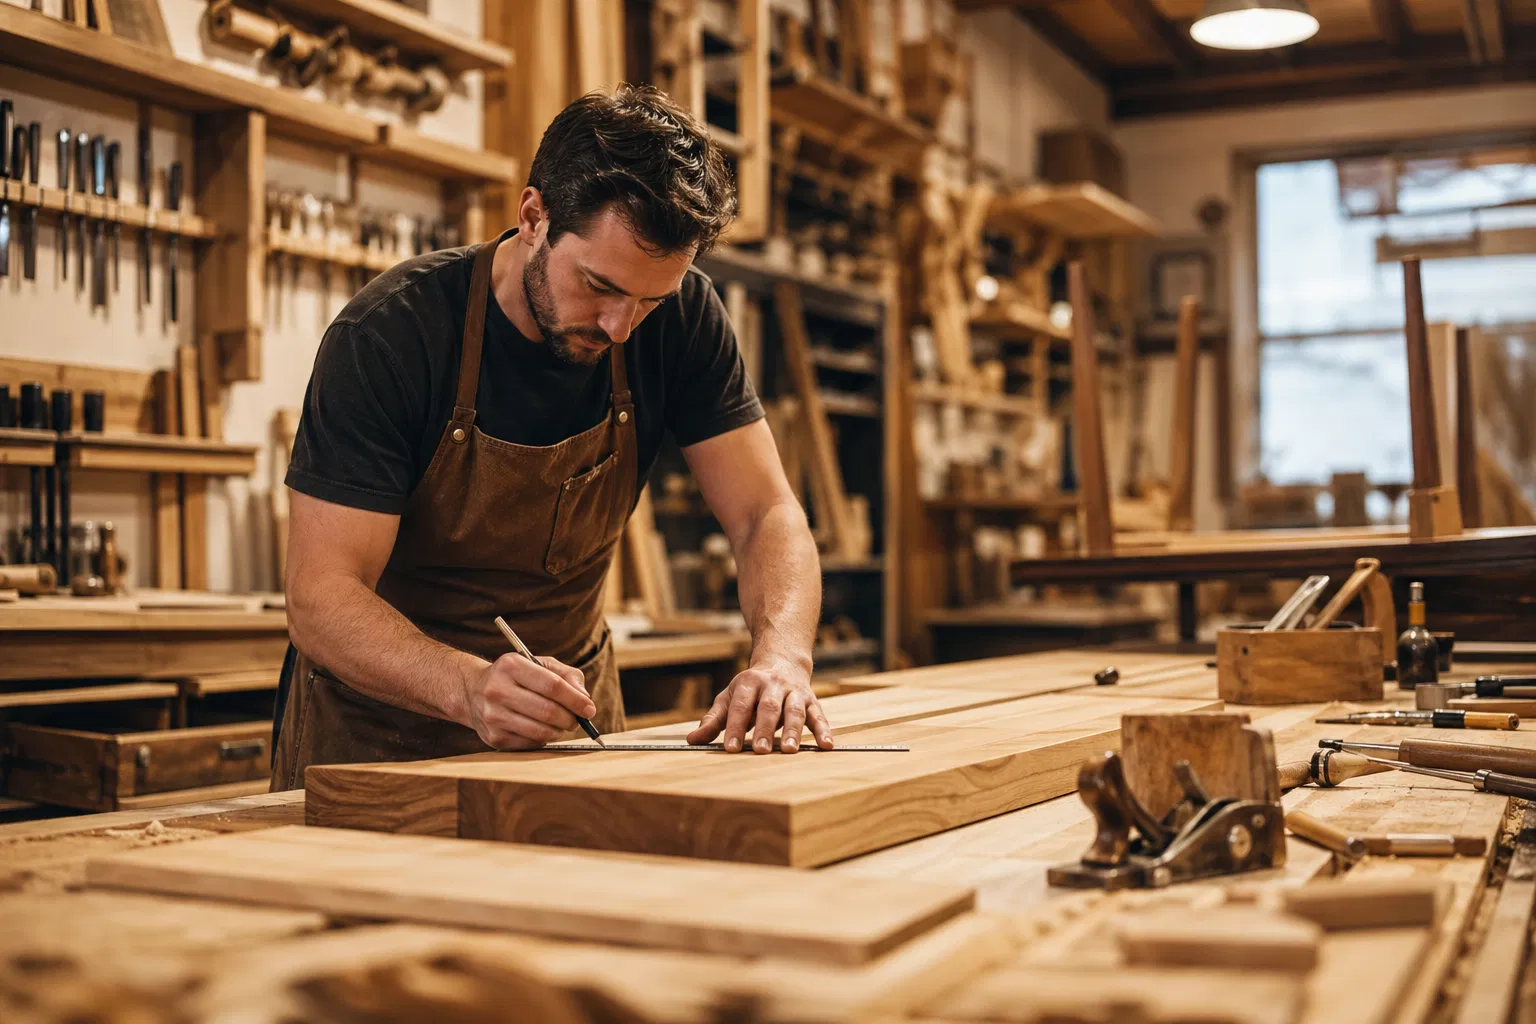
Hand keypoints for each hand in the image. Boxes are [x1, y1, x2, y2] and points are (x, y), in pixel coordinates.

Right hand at [461, 654, 595, 749]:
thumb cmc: (514, 676)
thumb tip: (584, 698)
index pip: (552, 685)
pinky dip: (544, 739)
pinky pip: (530, 743)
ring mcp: (493, 716)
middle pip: (547, 711)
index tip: (590, 709)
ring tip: (561, 725)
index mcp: (511, 666)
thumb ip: (566, 675)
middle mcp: (497, 690)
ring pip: (540, 731)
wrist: (472, 692)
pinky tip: (542, 729)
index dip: (575, 699)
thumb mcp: (538, 664)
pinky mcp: (493, 737)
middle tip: (577, 720)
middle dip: (570, 718)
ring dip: (559, 731)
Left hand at [687, 659, 832, 753]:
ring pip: (794, 711)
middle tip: (761, 751)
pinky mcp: (811, 700)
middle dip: (765, 730)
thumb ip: (713, 720)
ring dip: (793, 731)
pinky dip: (824, 730)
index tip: (730, 748)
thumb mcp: (729, 698)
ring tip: (791, 751)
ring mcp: (794, 692)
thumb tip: (692, 740)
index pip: (740, 707)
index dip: (735, 727)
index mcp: (748, 683)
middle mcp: (773, 685)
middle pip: (768, 708)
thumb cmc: (750, 689)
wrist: (782, 661)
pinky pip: (819, 715)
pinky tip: (826, 745)